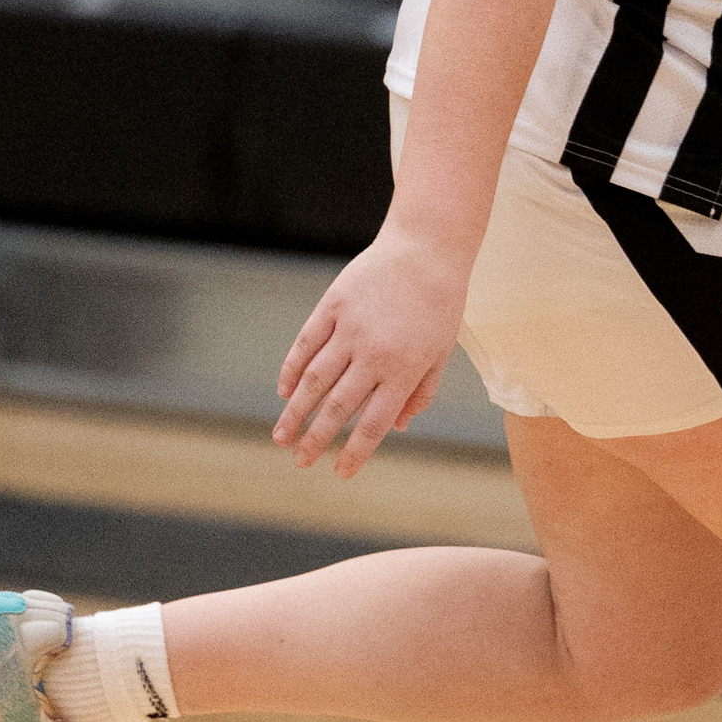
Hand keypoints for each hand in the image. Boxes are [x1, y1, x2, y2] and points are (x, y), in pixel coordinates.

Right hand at [273, 226, 467, 477]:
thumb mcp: (441, 351)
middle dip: (316, 440)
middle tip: (299, 461)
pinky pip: (305, 344)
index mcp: (404, 369)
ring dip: (295, 412)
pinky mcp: (333, 305)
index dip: (354, 452)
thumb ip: (420, 392)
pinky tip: (284, 392)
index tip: (339, 473)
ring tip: (280, 436)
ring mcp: (350, 328)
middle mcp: (374, 353)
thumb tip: (396, 427)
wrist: (427, 247)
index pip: (373, 423)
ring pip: (314, 380)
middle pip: (337, 407)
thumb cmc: (440, 303)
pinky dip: (291, 369)